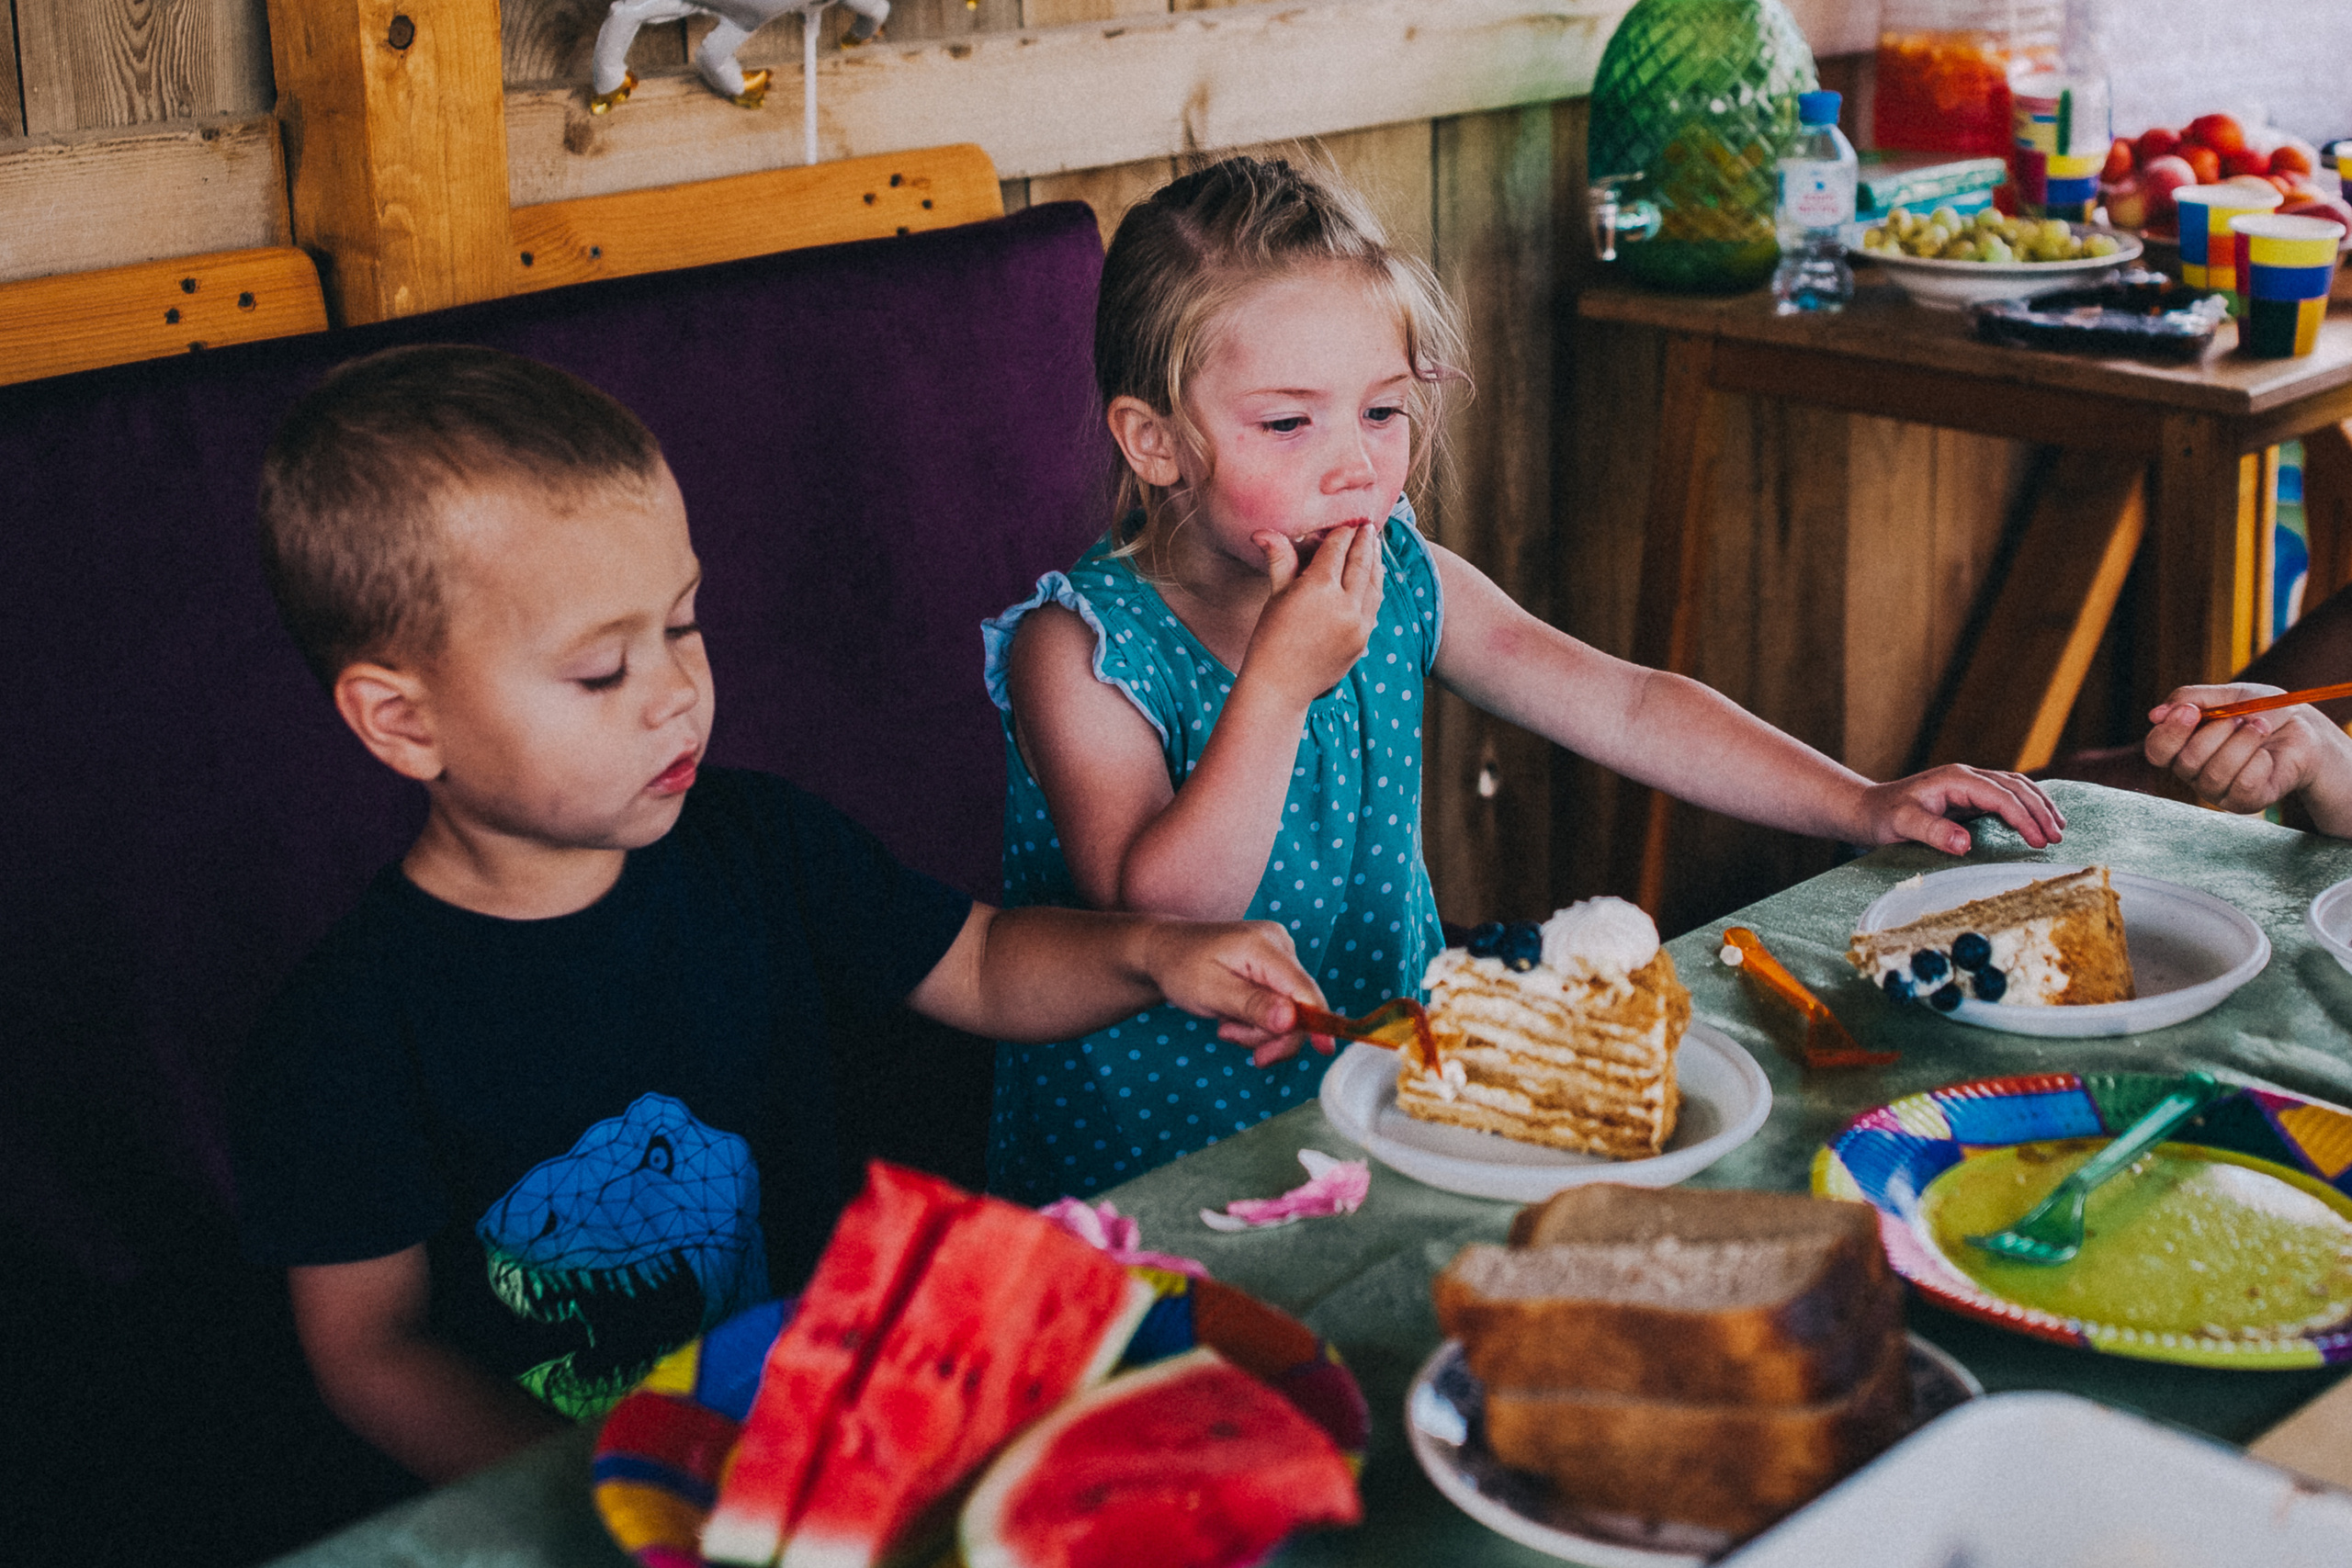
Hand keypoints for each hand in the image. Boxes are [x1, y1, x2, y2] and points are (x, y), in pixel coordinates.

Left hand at [1138, 918, 1329, 1067]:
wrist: (1165, 951)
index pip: (1303, 989)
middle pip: (1299, 1006)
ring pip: (1288, 1012)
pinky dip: (1258, 1020)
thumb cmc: (1180, 967)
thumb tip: (1291, 1020)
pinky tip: (1234, 1015)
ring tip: (1226, 1024)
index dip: (1318, 1022)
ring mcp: (1279, 955)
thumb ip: (1252, 1005)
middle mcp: (1279, 945)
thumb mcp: (1211, 991)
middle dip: (1268, 1033)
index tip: (1324, 1050)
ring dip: (1257, 1029)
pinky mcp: (1274, 968)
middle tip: (1232, 1038)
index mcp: (1265, 945)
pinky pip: (1279, 1006)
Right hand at [1241, 524, 1383, 705]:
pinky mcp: (1363, 640)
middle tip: (1368, 526)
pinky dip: (1376, 587)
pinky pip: (1375, 606)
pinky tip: (1374, 577)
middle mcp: (1344, 604)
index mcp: (1318, 588)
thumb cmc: (1269, 639)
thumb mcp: (1275, 596)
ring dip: (1376, 561)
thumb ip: (1280, 560)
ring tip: (1375, 545)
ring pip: (1374, 584)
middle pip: (1360, 563)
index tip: (1346, 523)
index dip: (1342, 534)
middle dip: (1364, 542)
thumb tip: (1262, 532)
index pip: (1336, 551)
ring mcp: (1358, 624)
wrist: (1280, 686)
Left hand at [1856, 765, 2064, 854]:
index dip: (2023, 818)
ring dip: (2038, 805)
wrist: (1868, 808)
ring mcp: (1969, 783)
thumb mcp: (1903, 824)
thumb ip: (1933, 832)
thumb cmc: (1883, 816)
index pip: (2001, 796)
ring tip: (2058, 828)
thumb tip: (1966, 844)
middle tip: (2057, 838)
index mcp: (1956, 779)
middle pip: (2015, 788)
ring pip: (2015, 787)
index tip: (2040, 841)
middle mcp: (1967, 776)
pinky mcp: (1969, 794)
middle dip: (2039, 811)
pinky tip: (2038, 818)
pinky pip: (2006, 794)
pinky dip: (2026, 804)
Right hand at [2145, 683, 2351, 817]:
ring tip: (2260, 728)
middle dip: (2217, 732)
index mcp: (2182, 746)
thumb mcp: (2225, 694)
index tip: (2191, 711)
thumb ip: (2189, 699)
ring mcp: (2218, 790)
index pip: (2157, 750)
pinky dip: (2259, 761)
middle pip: (2186, 761)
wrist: (2301, 728)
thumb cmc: (2260, 710)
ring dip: (2242, 743)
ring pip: (2214, 774)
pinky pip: (2243, 785)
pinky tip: (2267, 754)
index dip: (2170, 732)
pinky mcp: (2245, 801)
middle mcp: (2194, 772)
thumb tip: (2155, 715)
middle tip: (2240, 718)